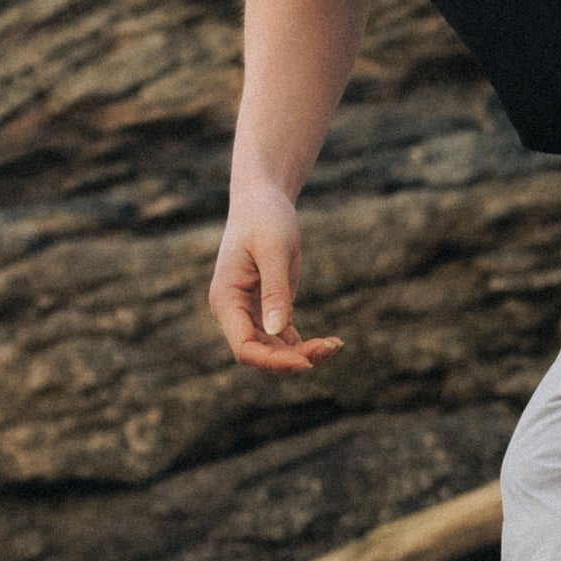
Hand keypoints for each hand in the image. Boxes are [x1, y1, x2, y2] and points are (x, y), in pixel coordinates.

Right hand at [208, 185, 344, 372]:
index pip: (244, 347)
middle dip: (293, 358)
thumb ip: (275, 292)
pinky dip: (304, 345)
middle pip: (260, 354)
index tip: (306, 360)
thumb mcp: (274, 252)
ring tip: (335, 345)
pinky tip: (331, 342)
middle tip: (331, 347)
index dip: (273, 360)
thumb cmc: (265, 219)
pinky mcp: (268, 308)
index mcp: (226, 300)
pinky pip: (283, 339)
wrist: (263, 199)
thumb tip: (277, 333)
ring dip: (302, 354)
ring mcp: (249, 312)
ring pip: (273, 350)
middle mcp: (234, 311)